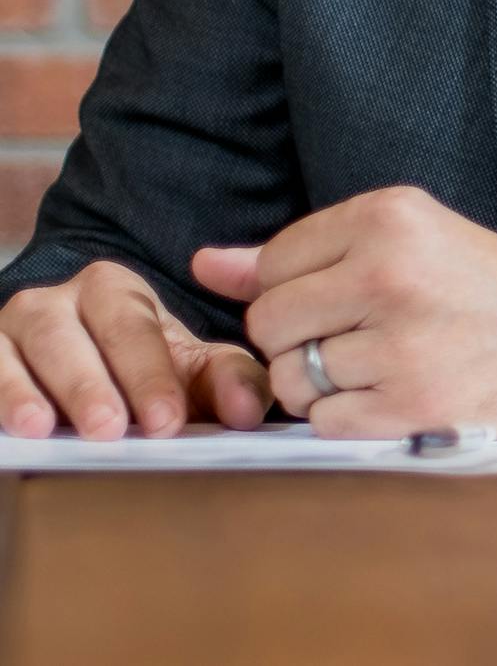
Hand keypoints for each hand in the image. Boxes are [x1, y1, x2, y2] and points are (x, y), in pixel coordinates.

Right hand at [0, 260, 270, 439]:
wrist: (78, 370)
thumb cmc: (141, 370)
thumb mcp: (187, 370)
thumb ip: (228, 382)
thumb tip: (248, 412)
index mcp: (113, 290)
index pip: (132, 328)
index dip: (150, 375)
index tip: (167, 422)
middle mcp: (53, 302)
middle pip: (67, 337)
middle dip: (90, 385)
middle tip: (110, 430)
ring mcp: (6, 332)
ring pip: (8, 354)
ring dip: (23, 392)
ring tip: (40, 428)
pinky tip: (6, 430)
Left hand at [190, 187, 496, 439]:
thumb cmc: (495, 287)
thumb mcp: (413, 238)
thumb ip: (305, 251)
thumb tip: (204, 265)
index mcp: (391, 219)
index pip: (272, 263)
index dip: (295, 290)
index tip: (343, 297)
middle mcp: (391, 275)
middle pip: (269, 323)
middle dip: (296, 340)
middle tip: (356, 337)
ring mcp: (401, 346)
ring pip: (290, 379)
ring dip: (320, 384)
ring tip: (379, 366)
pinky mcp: (411, 408)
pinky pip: (324, 423)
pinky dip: (348, 418)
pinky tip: (393, 395)